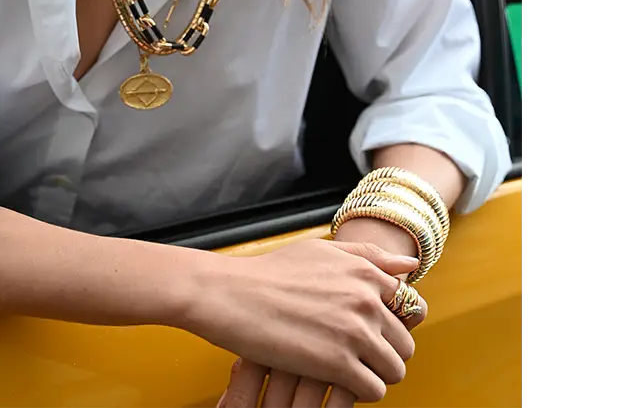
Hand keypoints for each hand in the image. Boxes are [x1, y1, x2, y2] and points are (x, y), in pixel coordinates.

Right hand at [215, 277, 426, 407]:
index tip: (373, 331)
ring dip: (375, 374)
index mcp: (366, 273)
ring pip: (395, 370)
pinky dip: (360, 391)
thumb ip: (369, 256)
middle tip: (357, 356)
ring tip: (348, 370)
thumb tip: (411, 265)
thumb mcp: (322, 251)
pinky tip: (338, 382)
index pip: (411, 308)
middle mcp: (367, 301)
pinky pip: (374, 390)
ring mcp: (355, 333)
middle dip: (386, 353)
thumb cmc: (271, 272)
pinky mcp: (338, 364)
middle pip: (405, 343)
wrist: (232, 295)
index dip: (394, 324)